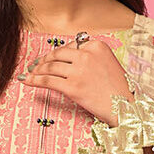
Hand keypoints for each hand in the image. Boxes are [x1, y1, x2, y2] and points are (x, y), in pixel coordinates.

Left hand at [18, 38, 132, 125]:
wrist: (126, 108)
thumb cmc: (119, 90)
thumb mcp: (108, 63)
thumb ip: (91, 57)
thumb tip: (68, 60)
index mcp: (97, 45)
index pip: (71, 45)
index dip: (57, 52)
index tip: (48, 57)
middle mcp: (87, 54)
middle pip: (58, 54)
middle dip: (43, 60)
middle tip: (35, 66)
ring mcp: (79, 71)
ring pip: (50, 67)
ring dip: (37, 70)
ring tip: (30, 74)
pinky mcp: (72, 87)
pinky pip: (47, 81)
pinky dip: (34, 80)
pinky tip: (27, 81)